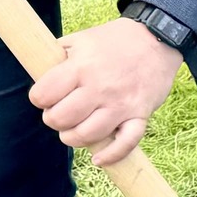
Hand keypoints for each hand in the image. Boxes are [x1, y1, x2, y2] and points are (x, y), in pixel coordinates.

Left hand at [28, 17, 184, 166]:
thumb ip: (59, 56)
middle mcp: (100, 87)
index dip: (39, 98)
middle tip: (61, 112)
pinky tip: (98, 157)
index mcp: (81, 66)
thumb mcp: (82, 38)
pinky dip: (111, 155)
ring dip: (74, 137)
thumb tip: (38, 73)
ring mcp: (121, 104)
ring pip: (87, 135)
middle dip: (54, 119)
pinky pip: (125, 143)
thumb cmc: (116, 40)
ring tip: (75, 128)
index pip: (44, 95)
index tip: (46, 95)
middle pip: (61, 119)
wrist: (159, 38)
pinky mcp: (140, 115)